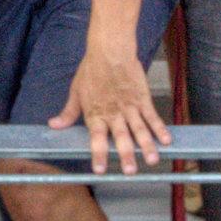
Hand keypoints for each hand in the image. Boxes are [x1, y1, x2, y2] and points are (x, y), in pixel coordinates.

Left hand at [51, 39, 173, 174]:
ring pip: (140, 130)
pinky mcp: (143, 99)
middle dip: (126, 155)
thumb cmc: (92, 69)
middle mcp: (114, 114)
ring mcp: (130, 107)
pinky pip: (152, 116)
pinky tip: (166, 140)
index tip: (101, 170)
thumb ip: (69, 112)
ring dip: (147, 146)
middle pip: (121, 138)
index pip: (97, 139)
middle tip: (130, 171)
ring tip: (152, 160)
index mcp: (96, 114)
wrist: (111, 49)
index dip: (99, 155)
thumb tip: (54, 125)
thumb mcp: (76, 91)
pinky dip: (160, 129)